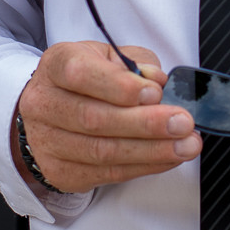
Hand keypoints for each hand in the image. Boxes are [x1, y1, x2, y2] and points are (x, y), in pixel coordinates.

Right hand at [12, 40, 201, 193]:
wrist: (53, 109)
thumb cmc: (87, 78)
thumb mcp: (109, 56)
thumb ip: (135, 63)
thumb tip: (156, 81)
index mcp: (57, 65)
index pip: (80, 74)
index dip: (118, 86)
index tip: (154, 92)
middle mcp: (45, 103)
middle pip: (94, 119)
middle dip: (145, 123)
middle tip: (182, 122)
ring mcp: (48, 142)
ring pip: (102, 151)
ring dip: (151, 150)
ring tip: (185, 144)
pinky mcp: (60, 172)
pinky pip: (107, 174)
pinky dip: (143, 166)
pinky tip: (168, 158)